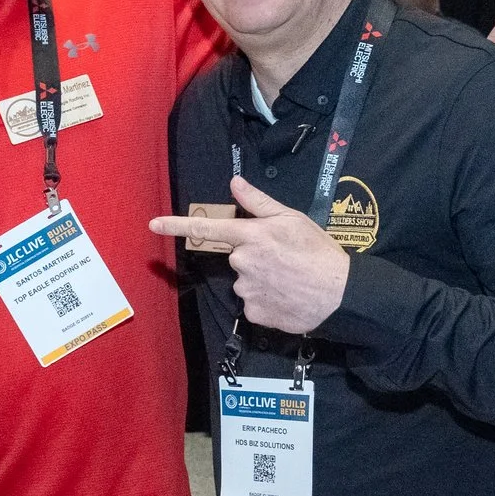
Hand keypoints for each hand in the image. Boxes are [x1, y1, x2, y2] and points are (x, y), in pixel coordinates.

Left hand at [149, 175, 351, 334]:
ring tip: (289, 280)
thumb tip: (234, 182)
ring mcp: (247, 290)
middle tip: (283, 260)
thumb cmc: (319, 252)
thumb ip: (259, 203)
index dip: (176, 225)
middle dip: (254, 258)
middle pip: (237, 258)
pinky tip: (286, 297)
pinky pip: (252, 304)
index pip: (206, 227)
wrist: (341, 294)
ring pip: (245, 282)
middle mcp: (243, 262)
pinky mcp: (253, 313)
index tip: (153, 224)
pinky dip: (266, 301)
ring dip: (260, 281)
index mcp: (252, 235)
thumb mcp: (293, 219)